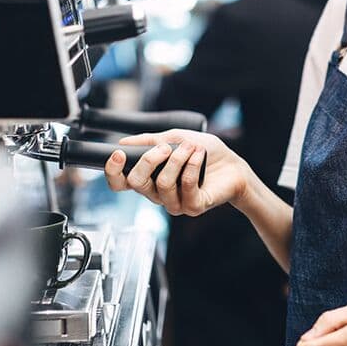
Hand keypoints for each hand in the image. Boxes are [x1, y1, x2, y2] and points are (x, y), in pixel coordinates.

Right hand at [103, 129, 249, 216]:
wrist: (233, 165)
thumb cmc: (205, 153)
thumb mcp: (176, 138)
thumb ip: (150, 140)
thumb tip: (124, 141)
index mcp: (150, 178)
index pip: (121, 183)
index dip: (113, 172)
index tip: (118, 154)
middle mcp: (158, 194)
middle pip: (136, 183)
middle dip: (149, 159)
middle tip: (167, 147)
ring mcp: (175, 203)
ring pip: (162, 183)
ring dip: (177, 159)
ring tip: (192, 148)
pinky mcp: (192, 207)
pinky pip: (185, 186)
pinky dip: (192, 165)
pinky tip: (199, 156)